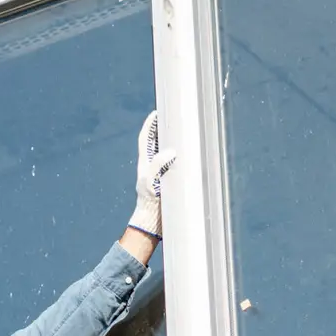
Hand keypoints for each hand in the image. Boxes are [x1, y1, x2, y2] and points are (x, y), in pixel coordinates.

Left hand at [127, 111, 176, 238]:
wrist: (153, 222)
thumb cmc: (149, 202)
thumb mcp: (150, 181)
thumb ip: (158, 164)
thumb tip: (171, 151)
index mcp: (145, 164)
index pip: (145, 139)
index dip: (150, 125)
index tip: (156, 113)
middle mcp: (152, 167)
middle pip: (157, 144)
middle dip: (163, 131)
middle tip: (173, 119)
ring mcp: (161, 175)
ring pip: (167, 155)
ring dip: (174, 144)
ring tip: (183, 133)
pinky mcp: (170, 183)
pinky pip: (176, 167)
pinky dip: (182, 159)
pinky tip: (190, 155)